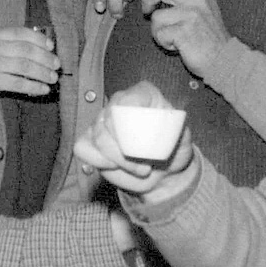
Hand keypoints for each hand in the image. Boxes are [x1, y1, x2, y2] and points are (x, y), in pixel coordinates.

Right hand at [0, 27, 58, 111]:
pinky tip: (42, 90)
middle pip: (26, 49)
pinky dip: (34, 86)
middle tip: (56, 65)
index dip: (39, 39)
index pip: (21, 32)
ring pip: (24, 66)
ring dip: (42, 73)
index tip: (51, 47)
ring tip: (52, 78)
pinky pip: (18, 83)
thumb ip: (8, 44)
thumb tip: (41, 47)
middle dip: (45, 57)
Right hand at [74, 82, 195, 201]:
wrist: (163, 172)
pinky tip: (114, 167)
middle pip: (110, 120)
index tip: (145, 142)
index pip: (129, 99)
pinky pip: (82, 147)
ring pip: (97, 137)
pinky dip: (97, 161)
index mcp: (143, 94)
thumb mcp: (184, 138)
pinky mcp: (90, 140)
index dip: (131, 119)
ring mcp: (101, 121)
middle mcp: (119, 103)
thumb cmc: (173, 150)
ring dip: (117, 160)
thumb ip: (179, 131)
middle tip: (146, 167)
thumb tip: (172, 128)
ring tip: (137, 169)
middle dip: (127, 150)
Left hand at [140, 0, 229, 78]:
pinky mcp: (184, 31)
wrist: (223, 59)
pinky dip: (163, 42)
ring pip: (157, 15)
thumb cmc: (209, 36)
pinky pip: (159, 33)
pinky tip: (176, 45)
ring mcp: (191, 15)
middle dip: (147, 0)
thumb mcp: (204, 8)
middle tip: (146, 10)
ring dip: (157, 29)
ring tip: (170, 36)